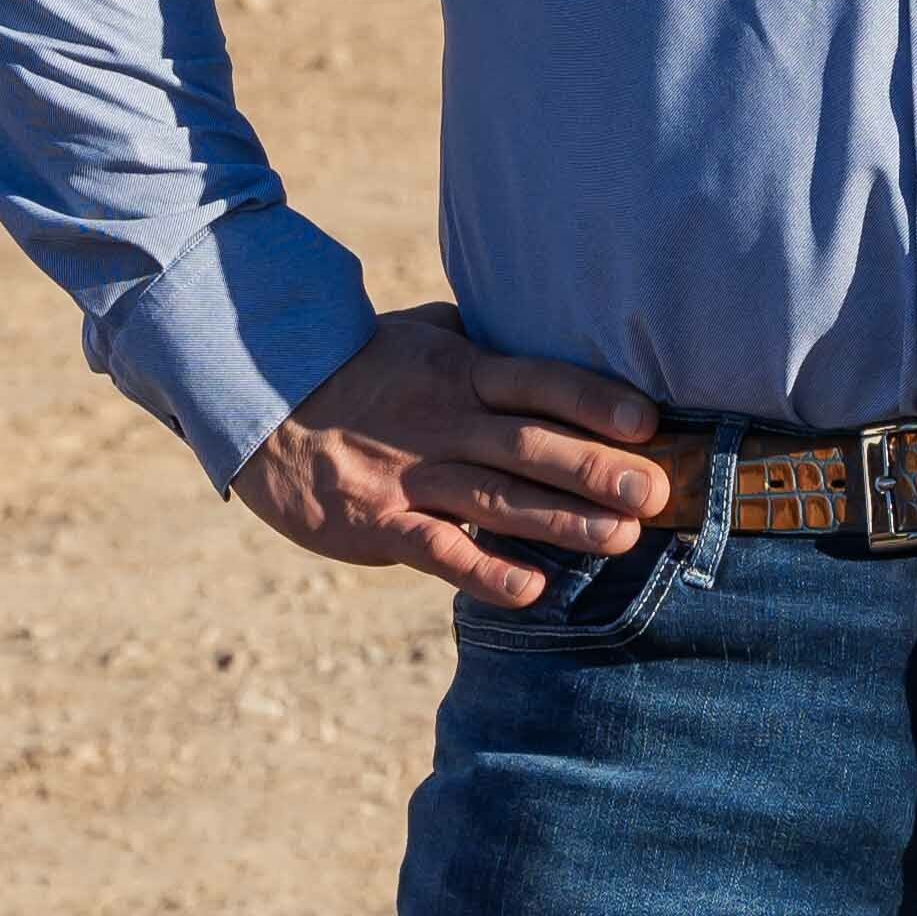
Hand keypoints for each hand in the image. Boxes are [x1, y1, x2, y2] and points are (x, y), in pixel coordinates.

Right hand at [234, 316, 675, 610]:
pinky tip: (530, 588)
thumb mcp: (419, 334)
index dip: (594, 399)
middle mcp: (443, 419)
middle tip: (657, 492)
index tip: (648, 421)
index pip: (539, 381)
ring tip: (620, 538)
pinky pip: (436, 548)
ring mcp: (409, 473)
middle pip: (529, 442)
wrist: (259, 402)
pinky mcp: (376, 522)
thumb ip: (481, 341)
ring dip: (561, 520)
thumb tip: (541, 327)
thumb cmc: (357, 366)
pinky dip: (483, 569)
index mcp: (460, 371)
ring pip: (495, 498)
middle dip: (597, 468)